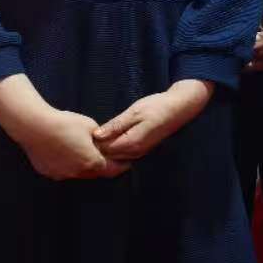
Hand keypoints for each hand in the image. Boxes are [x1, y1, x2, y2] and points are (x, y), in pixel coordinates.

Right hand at [0, 74, 127, 180]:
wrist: (35, 126)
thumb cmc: (65, 124)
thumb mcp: (90, 126)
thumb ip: (99, 138)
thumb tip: (101, 143)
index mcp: (91, 162)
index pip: (111, 169)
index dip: (121, 166)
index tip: (127, 164)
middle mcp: (77, 173)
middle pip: (95, 173)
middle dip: (103, 167)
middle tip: (107, 158)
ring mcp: (61, 174)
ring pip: (78, 174)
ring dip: (84, 167)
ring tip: (85, 154)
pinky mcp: (48, 172)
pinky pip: (63, 171)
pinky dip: (68, 165)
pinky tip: (65, 154)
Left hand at [94, 79, 214, 162]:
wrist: (180, 107)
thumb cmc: (157, 106)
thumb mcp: (134, 112)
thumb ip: (115, 125)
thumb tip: (96, 136)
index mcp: (131, 143)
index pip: (104, 150)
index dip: (92, 144)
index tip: (82, 135)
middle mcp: (134, 152)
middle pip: (109, 156)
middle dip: (97, 148)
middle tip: (84, 137)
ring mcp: (139, 152)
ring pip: (116, 156)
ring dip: (105, 148)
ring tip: (94, 138)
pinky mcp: (142, 148)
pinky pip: (123, 153)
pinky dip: (114, 147)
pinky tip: (109, 138)